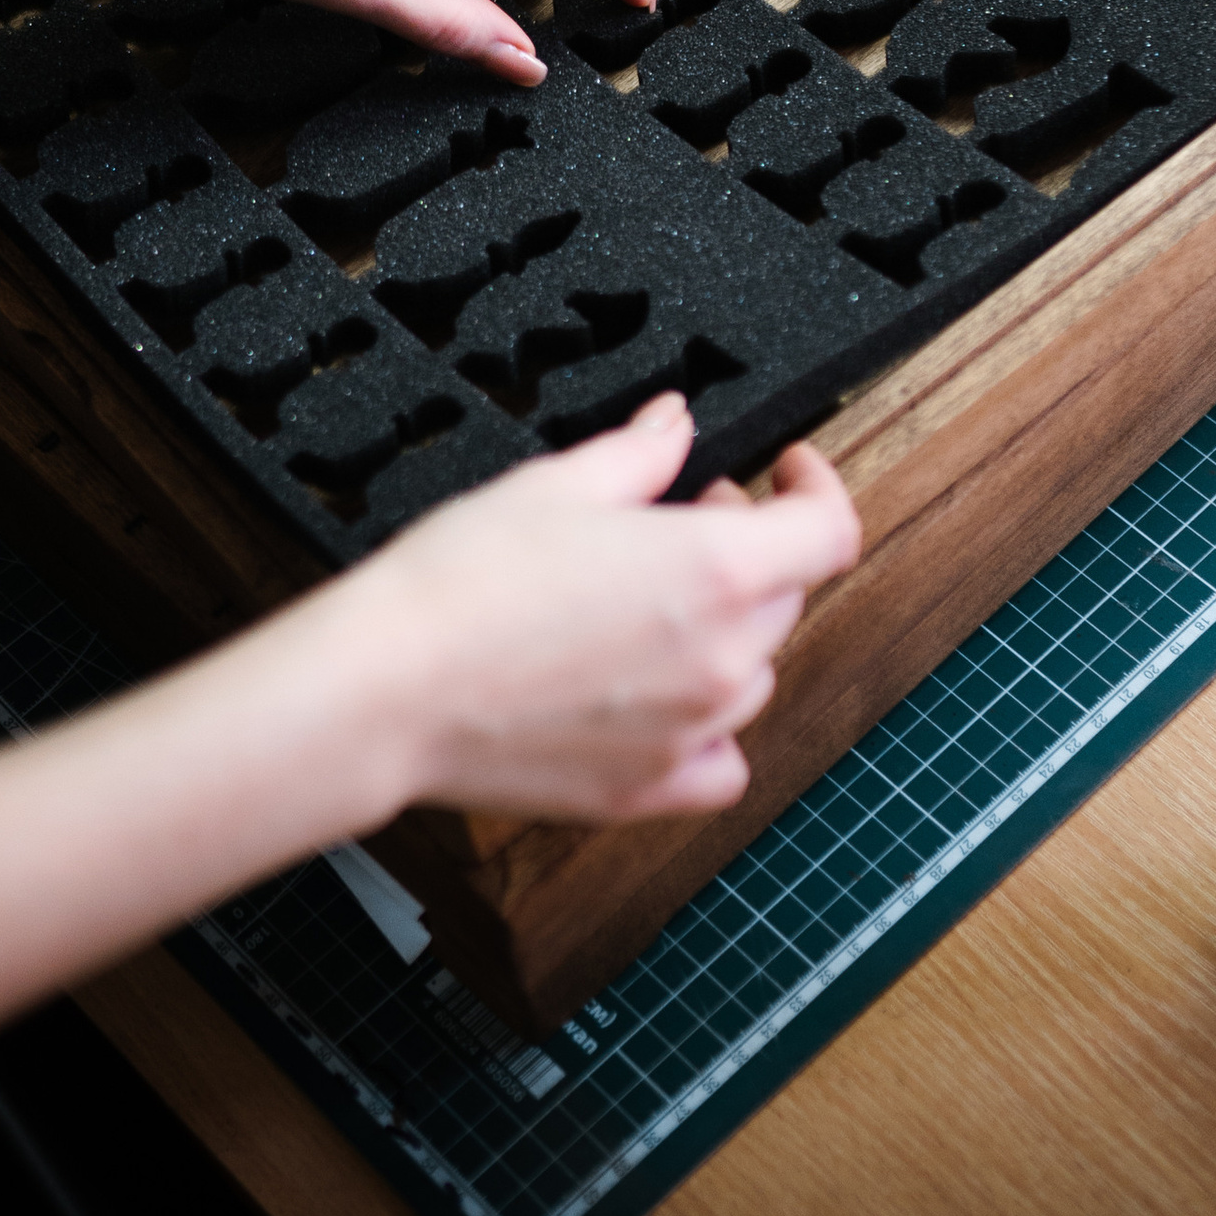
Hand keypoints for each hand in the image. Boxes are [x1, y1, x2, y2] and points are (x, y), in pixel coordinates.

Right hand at [303, 397, 859, 821]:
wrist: (386, 689)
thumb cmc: (458, 585)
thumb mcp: (556, 484)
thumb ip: (639, 453)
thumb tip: (674, 425)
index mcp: (715, 571)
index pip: (828, 531)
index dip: (815, 488)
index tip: (786, 473)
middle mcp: (722, 659)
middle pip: (784, 598)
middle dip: (747, 549)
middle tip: (676, 521)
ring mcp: (692, 732)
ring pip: (752, 675)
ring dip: (723, 634)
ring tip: (644, 607)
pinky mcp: (648, 790)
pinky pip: (720, 762)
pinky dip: (707, 731)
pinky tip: (657, 701)